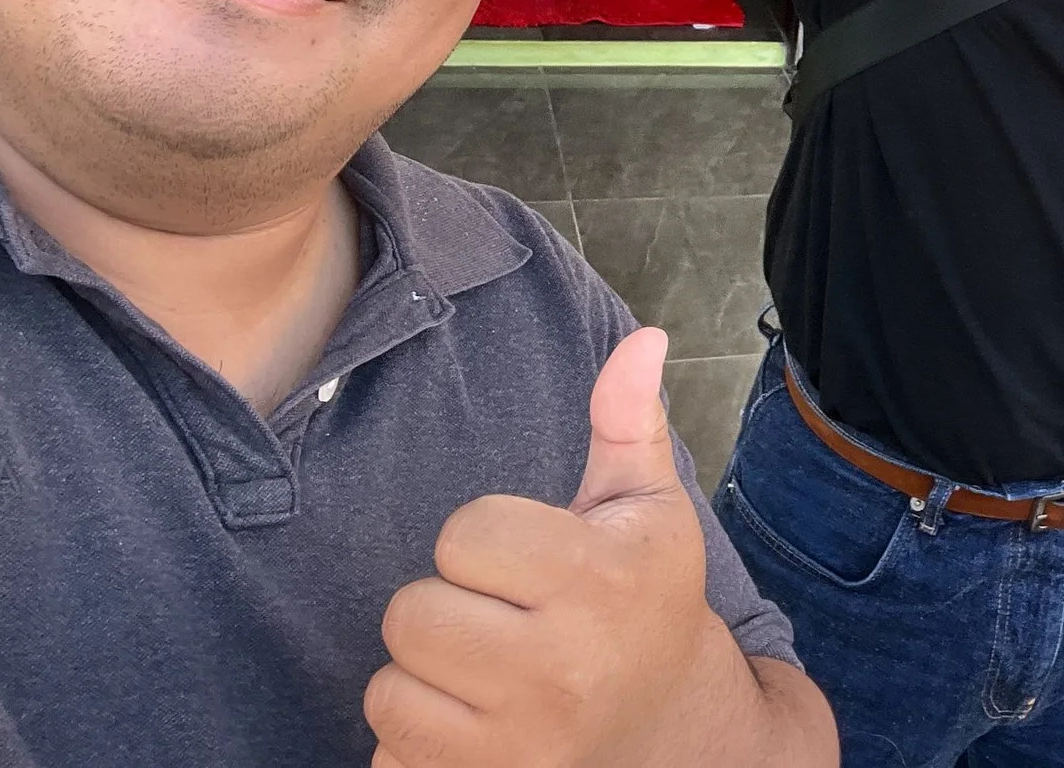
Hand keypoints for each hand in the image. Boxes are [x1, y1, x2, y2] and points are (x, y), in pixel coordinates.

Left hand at [366, 329, 763, 766]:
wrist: (674, 735)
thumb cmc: (645, 603)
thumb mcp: (648, 508)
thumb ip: (628, 421)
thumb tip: (643, 338)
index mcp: (601, 580)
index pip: (464, 535)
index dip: (486, 540)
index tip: (530, 560)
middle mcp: (564, 666)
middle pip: (411, 613)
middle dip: (446, 607)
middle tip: (501, 616)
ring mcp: (521, 743)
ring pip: (389, 687)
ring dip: (424, 677)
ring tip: (486, 670)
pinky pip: (389, 751)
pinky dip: (417, 739)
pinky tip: (474, 723)